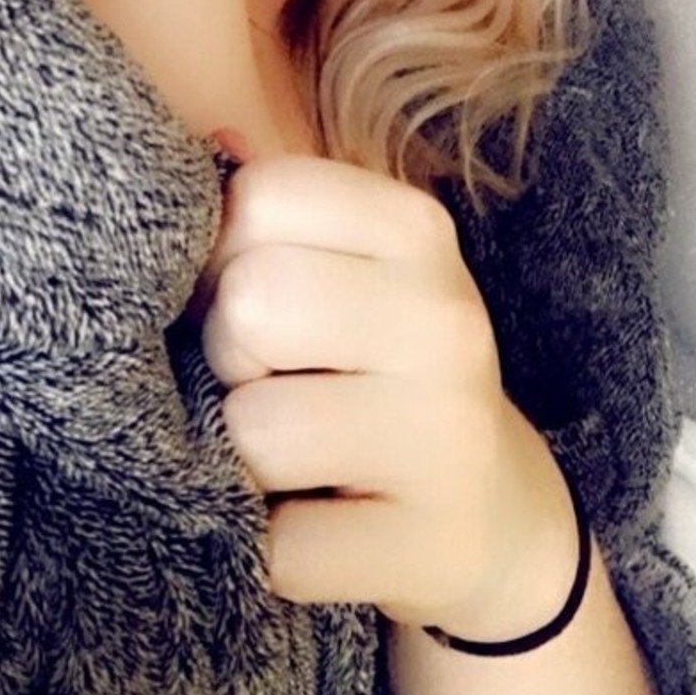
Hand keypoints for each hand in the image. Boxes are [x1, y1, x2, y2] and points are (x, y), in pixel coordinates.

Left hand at [198, 155, 575, 636]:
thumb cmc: (380, 366)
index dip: (223, 256)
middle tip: (276, 384)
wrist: (494, 510)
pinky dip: (273, 546)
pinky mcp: (428, 544)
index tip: (261, 302)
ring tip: (299, 457)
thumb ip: (266, 216)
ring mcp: (448, 434)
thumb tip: (201, 148)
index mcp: (415, 229)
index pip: (254, 199)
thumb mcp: (346, 270)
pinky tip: (320, 525)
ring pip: (255, 429)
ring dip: (245, 458)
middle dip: (230, 356)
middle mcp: (446, 318)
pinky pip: (279, 546)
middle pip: (249, 306)